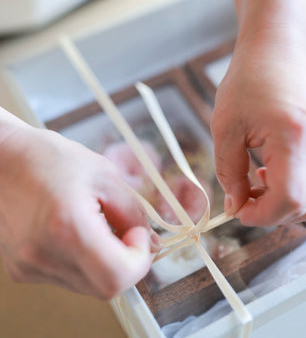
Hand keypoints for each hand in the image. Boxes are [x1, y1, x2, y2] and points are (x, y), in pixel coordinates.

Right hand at [0, 120, 158, 298]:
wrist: (3, 158)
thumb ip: (133, 212)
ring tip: (95, 224)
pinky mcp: (21, 268)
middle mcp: (43, 254)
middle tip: (124, 231)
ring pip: (87, 285)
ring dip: (103, 262)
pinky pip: (66, 278)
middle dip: (125, 262)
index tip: (139, 235)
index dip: (139, 259)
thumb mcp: (104, 174)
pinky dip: (81, 261)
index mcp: (66, 226)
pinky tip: (74, 231)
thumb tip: (150, 242)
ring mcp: (29, 265)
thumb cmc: (48, 158)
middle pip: (104, 288)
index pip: (116, 276)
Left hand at [211, 25, 305, 226]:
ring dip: (285, 201)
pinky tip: (272, 169)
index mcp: (294, 136)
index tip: (238, 211)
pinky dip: (295, 186)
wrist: (278, 47)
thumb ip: (229, 171)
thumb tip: (235, 205)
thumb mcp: (226, 125)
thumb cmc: (249, 77)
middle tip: (243, 197)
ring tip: (258, 180)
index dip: (262, 215)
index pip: (289, 199)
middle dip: (271, 211)